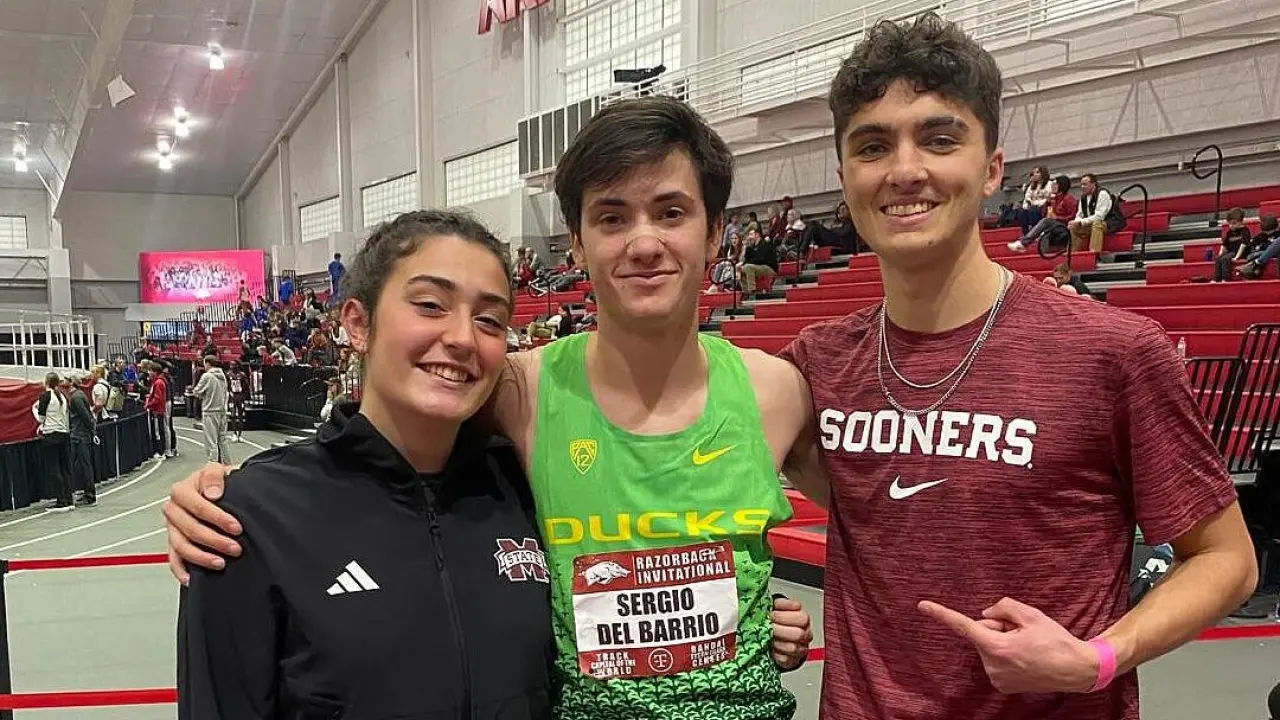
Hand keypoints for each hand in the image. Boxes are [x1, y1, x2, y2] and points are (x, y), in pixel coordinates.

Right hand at [163, 463, 240, 583]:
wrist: (215, 489)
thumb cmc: (216, 482)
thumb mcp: (218, 470)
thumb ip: (214, 476)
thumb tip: (213, 492)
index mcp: (182, 491)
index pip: (198, 507)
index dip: (218, 519)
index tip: (236, 527)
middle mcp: (174, 510)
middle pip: (190, 529)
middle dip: (214, 540)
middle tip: (234, 548)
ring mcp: (172, 527)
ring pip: (181, 546)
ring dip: (201, 557)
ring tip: (220, 563)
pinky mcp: (174, 541)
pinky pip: (173, 558)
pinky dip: (180, 570)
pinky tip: (191, 578)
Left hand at [770, 596, 813, 670]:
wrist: (776, 636)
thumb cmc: (776, 619)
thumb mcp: (776, 606)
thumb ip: (777, 603)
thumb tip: (767, 600)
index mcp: (803, 618)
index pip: (802, 618)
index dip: (783, 616)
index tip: (770, 613)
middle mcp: (805, 634)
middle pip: (798, 634)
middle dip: (779, 629)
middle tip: (767, 626)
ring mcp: (801, 648)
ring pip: (793, 648)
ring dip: (777, 642)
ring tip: (767, 637)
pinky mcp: (792, 660)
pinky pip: (786, 660)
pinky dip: (776, 654)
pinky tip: (770, 648)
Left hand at [918, 597, 1098, 693]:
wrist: (1077, 670)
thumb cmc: (1056, 640)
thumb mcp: (1031, 614)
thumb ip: (1003, 607)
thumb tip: (986, 613)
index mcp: (997, 647)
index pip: (964, 626)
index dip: (941, 614)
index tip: (922, 605)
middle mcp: (992, 666)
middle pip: (982, 633)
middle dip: (997, 627)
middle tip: (1023, 632)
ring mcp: (997, 678)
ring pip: (989, 646)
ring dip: (1003, 641)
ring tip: (1028, 646)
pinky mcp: (1002, 685)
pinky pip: (995, 659)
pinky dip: (1006, 654)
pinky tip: (1026, 656)